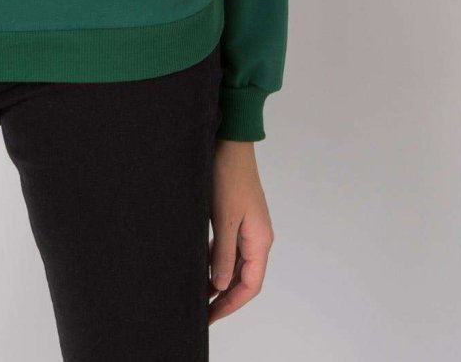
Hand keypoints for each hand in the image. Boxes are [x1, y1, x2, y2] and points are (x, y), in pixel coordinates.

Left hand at [207, 139, 274, 323]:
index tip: (211, 316)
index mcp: (260, 240)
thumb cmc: (229, 176)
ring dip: (221, 280)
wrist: (230, 143)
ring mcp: (249, 227)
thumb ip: (223, 254)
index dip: (231, 304)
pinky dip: (217, 261)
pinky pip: (229, 249)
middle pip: (245, 278)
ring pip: (236, 264)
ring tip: (200, 295)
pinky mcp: (238, 218)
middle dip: (225, 297)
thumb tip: (221, 285)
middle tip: (203, 312)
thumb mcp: (224, 218)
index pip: (250, 285)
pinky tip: (202, 267)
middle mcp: (258, 237)